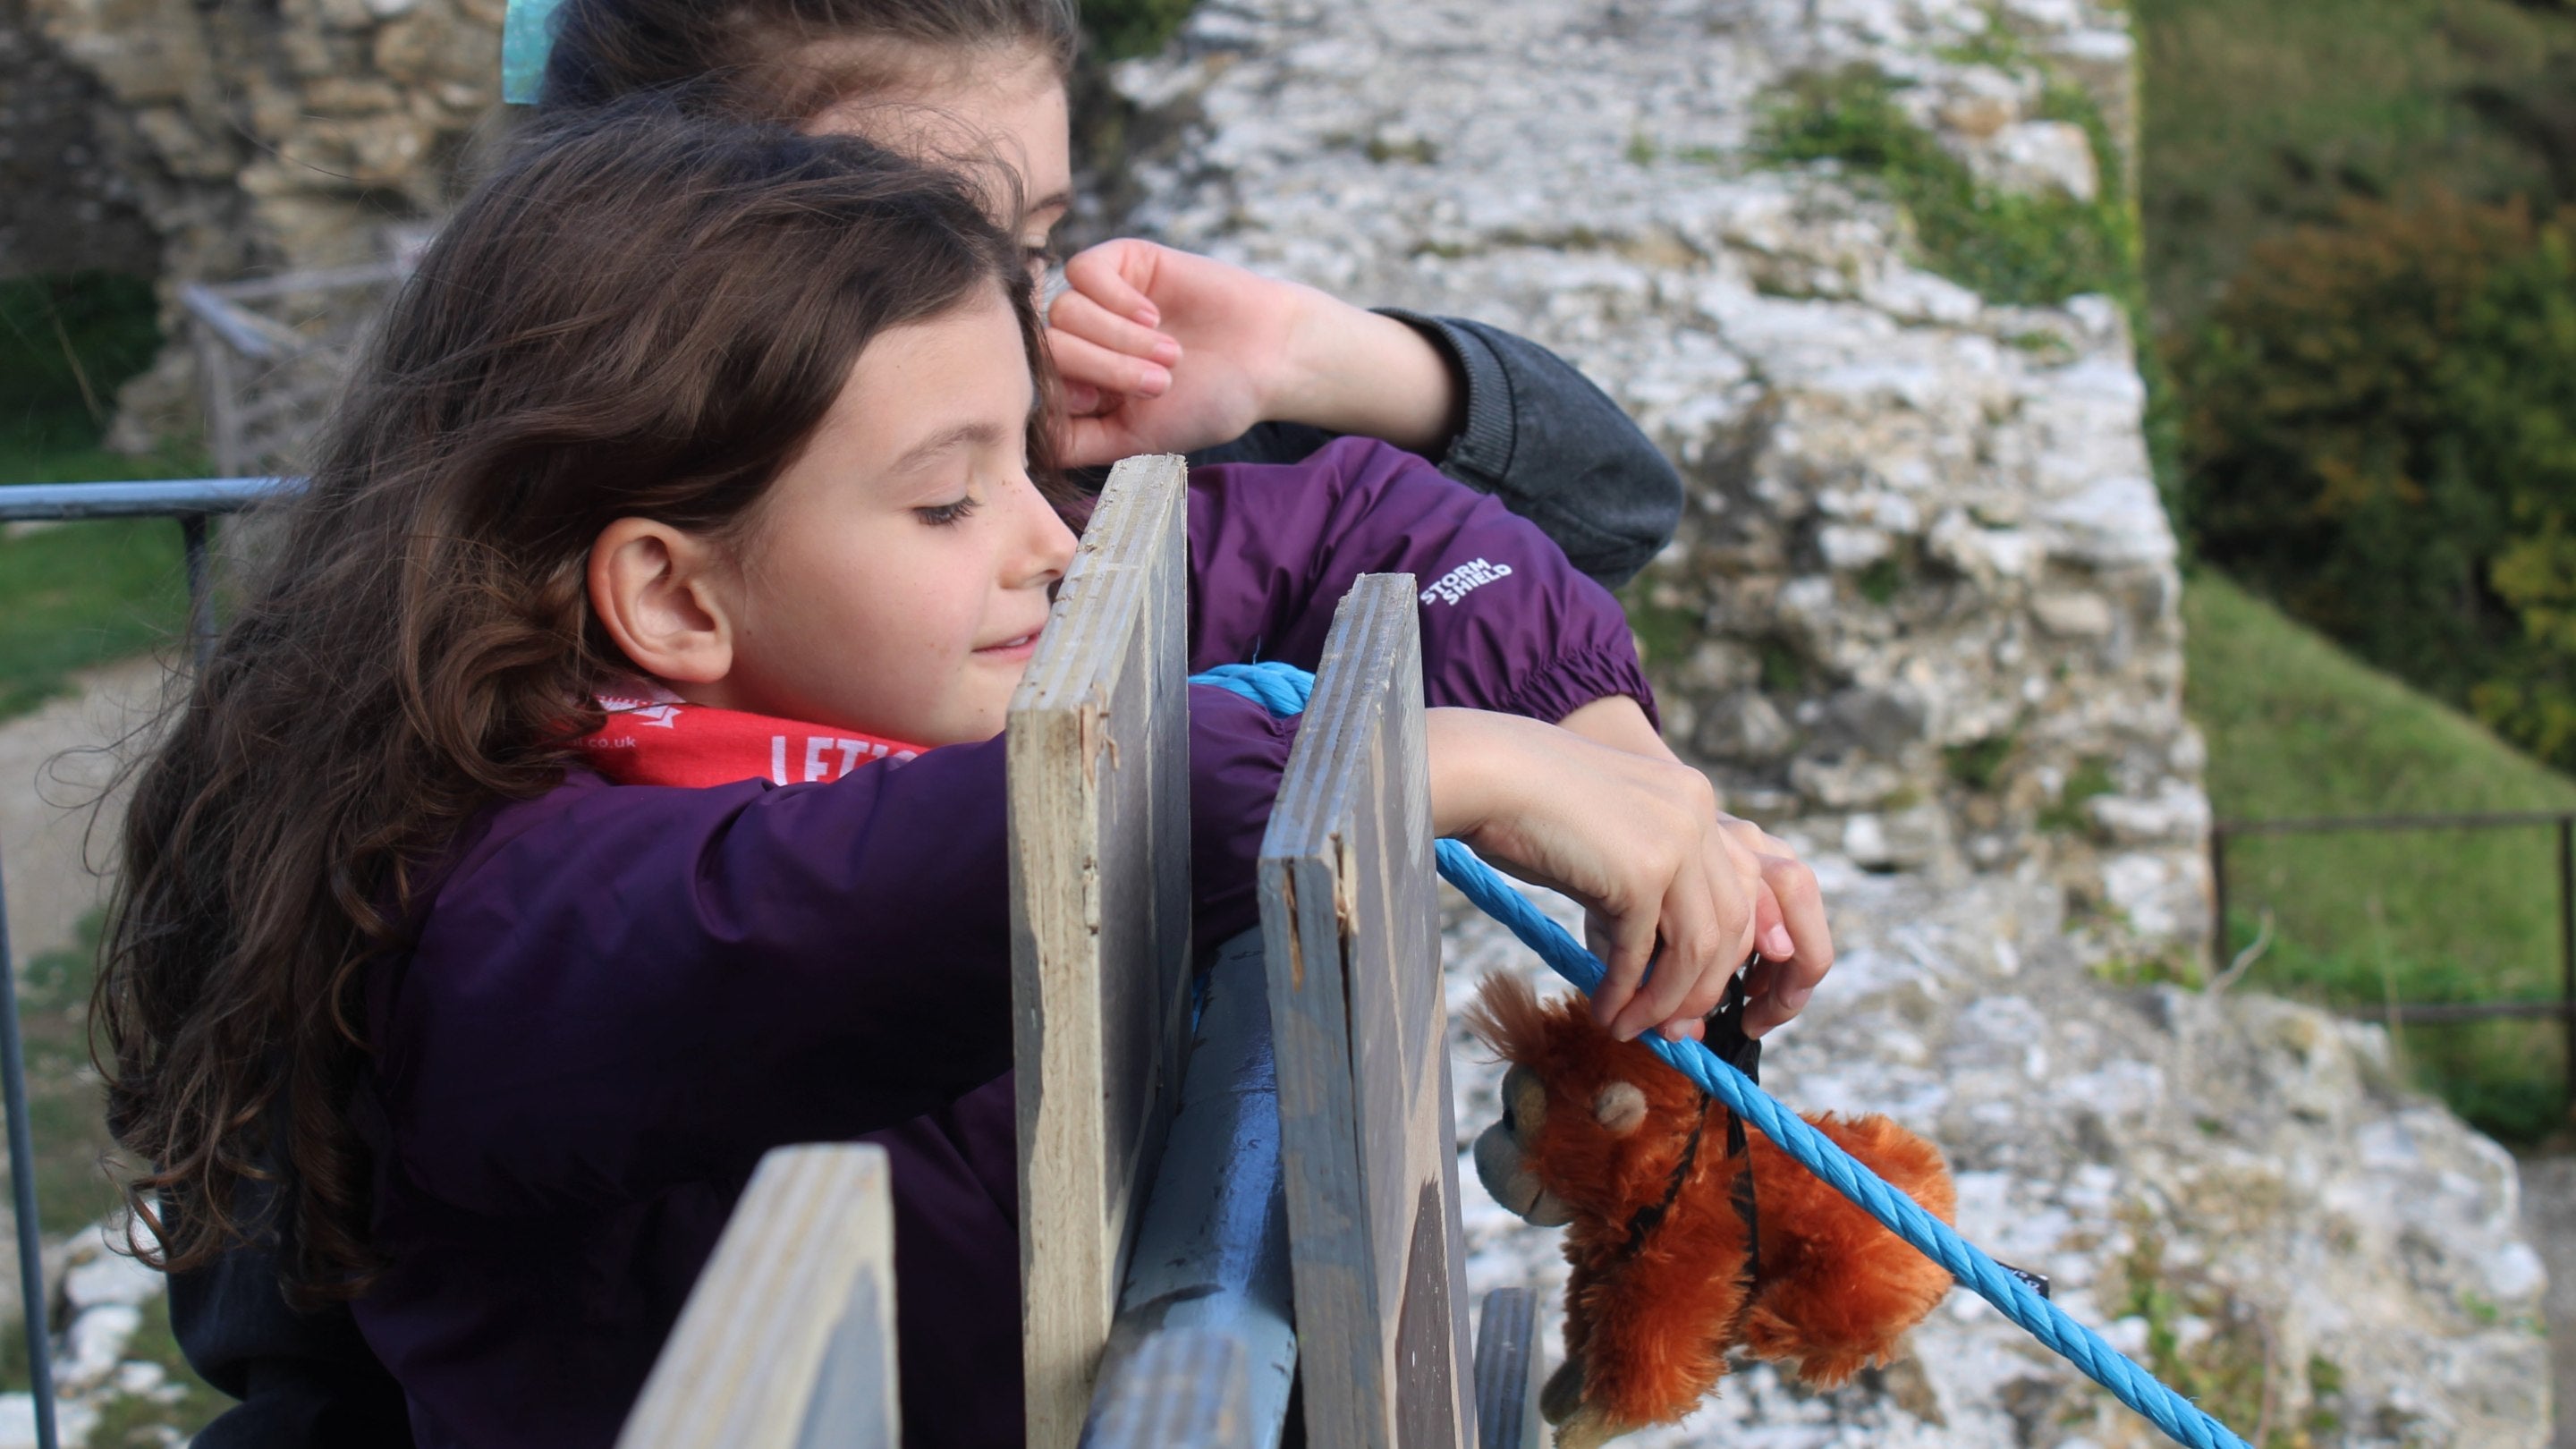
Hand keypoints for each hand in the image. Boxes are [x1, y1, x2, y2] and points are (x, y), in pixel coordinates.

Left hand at [1045, 239, 1460, 466]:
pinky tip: (1153, 315)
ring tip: (1169, 354)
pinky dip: (1116, 300)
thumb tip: (1022, 442)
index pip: (1034, 385)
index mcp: (1079, 384)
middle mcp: (1081, 341)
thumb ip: (1076, 442)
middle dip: (1103, 368)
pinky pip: (1083, 272)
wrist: (1269, 357)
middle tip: (1160, 383)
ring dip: (1119, 340)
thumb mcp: (1135, 438)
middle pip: (1048, 348)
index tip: (1112, 406)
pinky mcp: (1119, 262)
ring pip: (1065, 313)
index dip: (1066, 397)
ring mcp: (1098, 300)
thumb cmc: (1209, 402)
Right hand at [1552, 695, 1831, 1038]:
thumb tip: (1655, 972)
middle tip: (1669, 1028)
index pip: (1737, 893)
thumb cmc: (1527, 808)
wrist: (1484, 772)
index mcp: (1694, 800)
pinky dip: (1627, 992)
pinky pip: (1644, 952)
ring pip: (1698, 949)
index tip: (1691, 993)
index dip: (1721, 955)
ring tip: (1631, 1026)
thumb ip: (1642, 888)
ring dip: (1666, 1001)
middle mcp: (1697, 815)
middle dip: (1702, 988)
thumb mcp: (1608, 839)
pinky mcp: (1642, 871)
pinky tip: (1606, 1010)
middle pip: (1731, 926)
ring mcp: (1675, 841)